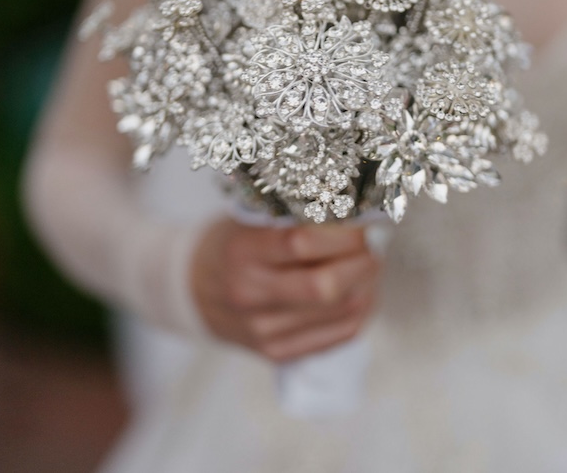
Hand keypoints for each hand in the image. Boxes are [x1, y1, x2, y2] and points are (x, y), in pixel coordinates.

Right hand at [190, 218, 380, 361]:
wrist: (193, 288)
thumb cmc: (232, 244)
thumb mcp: (249, 218)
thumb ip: (294, 217)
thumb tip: (353, 214)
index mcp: (241, 252)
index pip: (301, 243)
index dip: (342, 233)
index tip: (362, 223)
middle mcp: (249, 294)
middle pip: (325, 286)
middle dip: (362, 262)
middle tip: (373, 244)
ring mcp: (262, 330)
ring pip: (339, 313)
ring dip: (367, 285)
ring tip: (369, 264)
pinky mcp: (276, 352)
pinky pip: (337, 337)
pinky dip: (360, 311)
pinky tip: (360, 291)